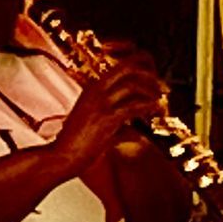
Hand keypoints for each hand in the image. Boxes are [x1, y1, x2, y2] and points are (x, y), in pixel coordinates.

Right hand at [52, 55, 165, 181]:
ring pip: (134, 84)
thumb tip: (135, 135)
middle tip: (161, 86)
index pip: (121, 64)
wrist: (61, 156)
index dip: (141, 66)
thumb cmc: (76, 144)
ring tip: (160, 101)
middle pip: (129, 66)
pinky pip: (134, 106)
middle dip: (150, 72)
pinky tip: (155, 110)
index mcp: (93, 88)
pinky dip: (148, 106)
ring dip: (151, 91)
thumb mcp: (97, 129)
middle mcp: (97, 90)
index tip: (154, 76)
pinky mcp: (107, 119)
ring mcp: (101, 103)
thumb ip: (118, 127)